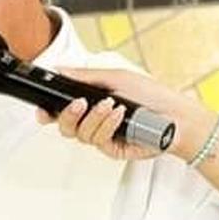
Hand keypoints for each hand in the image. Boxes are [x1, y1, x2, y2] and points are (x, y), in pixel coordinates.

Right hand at [36, 67, 217, 162]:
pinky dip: (106, 126)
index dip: (47, 113)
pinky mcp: (112, 149)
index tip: (43, 110)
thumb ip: (83, 76)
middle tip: (79, 103)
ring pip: (79, 134)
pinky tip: (119, 115)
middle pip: (64, 127)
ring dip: (94, 118)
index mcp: (91, 103)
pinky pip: (97, 141)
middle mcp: (94, 121)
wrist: (176, 116)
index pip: (60, 111)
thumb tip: (60, 70)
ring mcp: (102, 136)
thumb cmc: (152, 95)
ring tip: (111, 105)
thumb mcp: (115, 77)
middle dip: (67, 115)